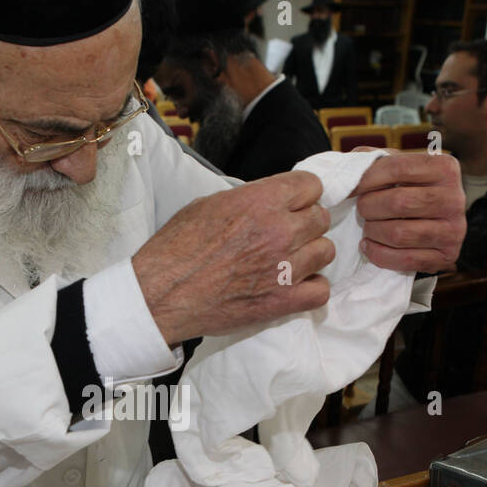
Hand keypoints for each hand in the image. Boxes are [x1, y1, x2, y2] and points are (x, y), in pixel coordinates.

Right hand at [132, 170, 335, 344]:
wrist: (162, 294)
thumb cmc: (176, 249)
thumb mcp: (208, 205)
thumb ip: (247, 200)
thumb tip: (266, 201)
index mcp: (260, 202)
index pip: (311, 184)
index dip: (302, 194)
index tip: (293, 203)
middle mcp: (278, 231)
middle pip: (320, 218)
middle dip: (306, 223)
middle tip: (287, 234)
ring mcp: (284, 268)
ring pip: (325, 251)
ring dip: (310, 254)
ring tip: (290, 260)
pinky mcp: (282, 301)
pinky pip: (321, 290)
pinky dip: (312, 287)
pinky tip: (296, 285)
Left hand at [350, 150, 466, 273]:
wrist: (430, 221)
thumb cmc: (405, 188)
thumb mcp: (394, 166)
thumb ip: (372, 160)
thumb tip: (349, 172)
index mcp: (446, 168)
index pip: (399, 169)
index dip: (367, 179)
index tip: (351, 189)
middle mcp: (455, 198)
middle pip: (399, 203)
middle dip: (369, 207)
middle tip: (362, 209)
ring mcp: (454, 230)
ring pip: (399, 233)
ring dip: (372, 231)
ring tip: (368, 227)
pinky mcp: (446, 257)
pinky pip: (404, 260)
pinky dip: (378, 254)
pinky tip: (370, 246)